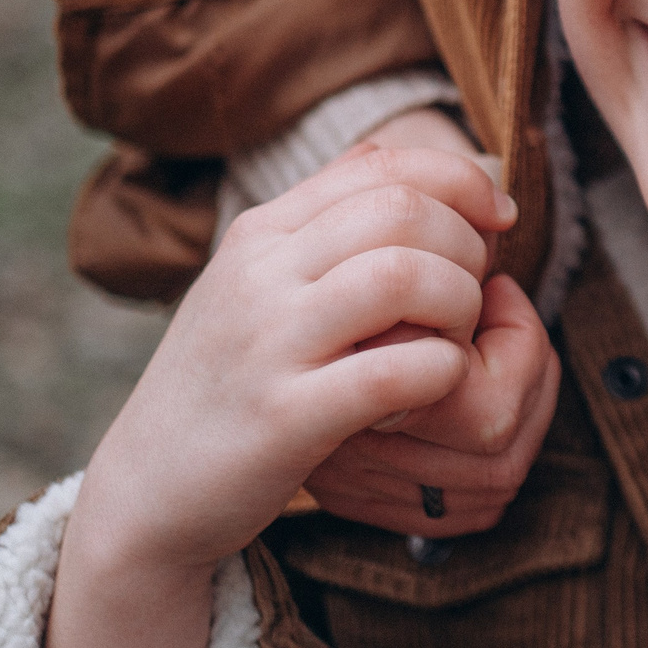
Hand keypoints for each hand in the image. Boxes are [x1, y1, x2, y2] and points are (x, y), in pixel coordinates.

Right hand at [70, 144, 516, 578]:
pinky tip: (436, 386)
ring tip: (455, 338)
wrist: (147, 490)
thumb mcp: (254, 283)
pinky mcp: (285, 417)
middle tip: (477, 291)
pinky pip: (396, 370)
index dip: (461, 181)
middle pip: (403, 211)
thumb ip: (319, 222)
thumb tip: (397, 157)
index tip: (499, 219)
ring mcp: (270, 344)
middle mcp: (260, 275)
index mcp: (259, 233)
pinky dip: (441, 371)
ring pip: (406, 277)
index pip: (381, 164)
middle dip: (468, 244)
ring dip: (460, 302)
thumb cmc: (225, 383)